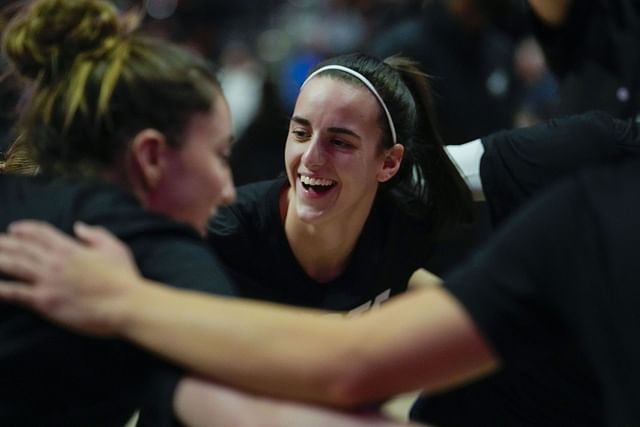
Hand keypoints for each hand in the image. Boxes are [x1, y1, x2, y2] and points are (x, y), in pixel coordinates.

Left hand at [0, 220, 140, 334]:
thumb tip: (78, 226)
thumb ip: (96, 234)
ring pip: (12, 265)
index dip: (24, 229)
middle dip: (2, 242)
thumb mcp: (115, 248)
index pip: (40, 232)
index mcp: (70, 248)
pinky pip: (14, 293)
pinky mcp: (44, 301)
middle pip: (20, 247)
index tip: (13, 229)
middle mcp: (54, 262)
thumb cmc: (123, 277)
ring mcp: (47, 281)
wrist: (125, 305)